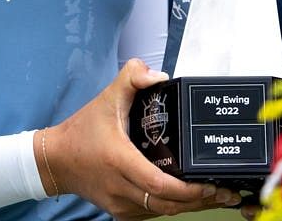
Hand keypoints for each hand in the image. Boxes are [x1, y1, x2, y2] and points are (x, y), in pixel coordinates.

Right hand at [37, 59, 241, 218]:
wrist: (55, 160)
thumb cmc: (81, 132)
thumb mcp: (105, 99)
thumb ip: (131, 78)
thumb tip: (158, 75)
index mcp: (119, 161)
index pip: (158, 185)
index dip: (188, 189)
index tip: (209, 183)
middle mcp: (120, 188)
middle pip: (167, 204)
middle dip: (200, 201)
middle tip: (225, 192)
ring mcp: (120, 204)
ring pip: (162, 212)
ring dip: (190, 207)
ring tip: (216, 196)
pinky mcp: (121, 212)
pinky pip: (153, 213)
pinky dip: (173, 208)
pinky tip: (190, 200)